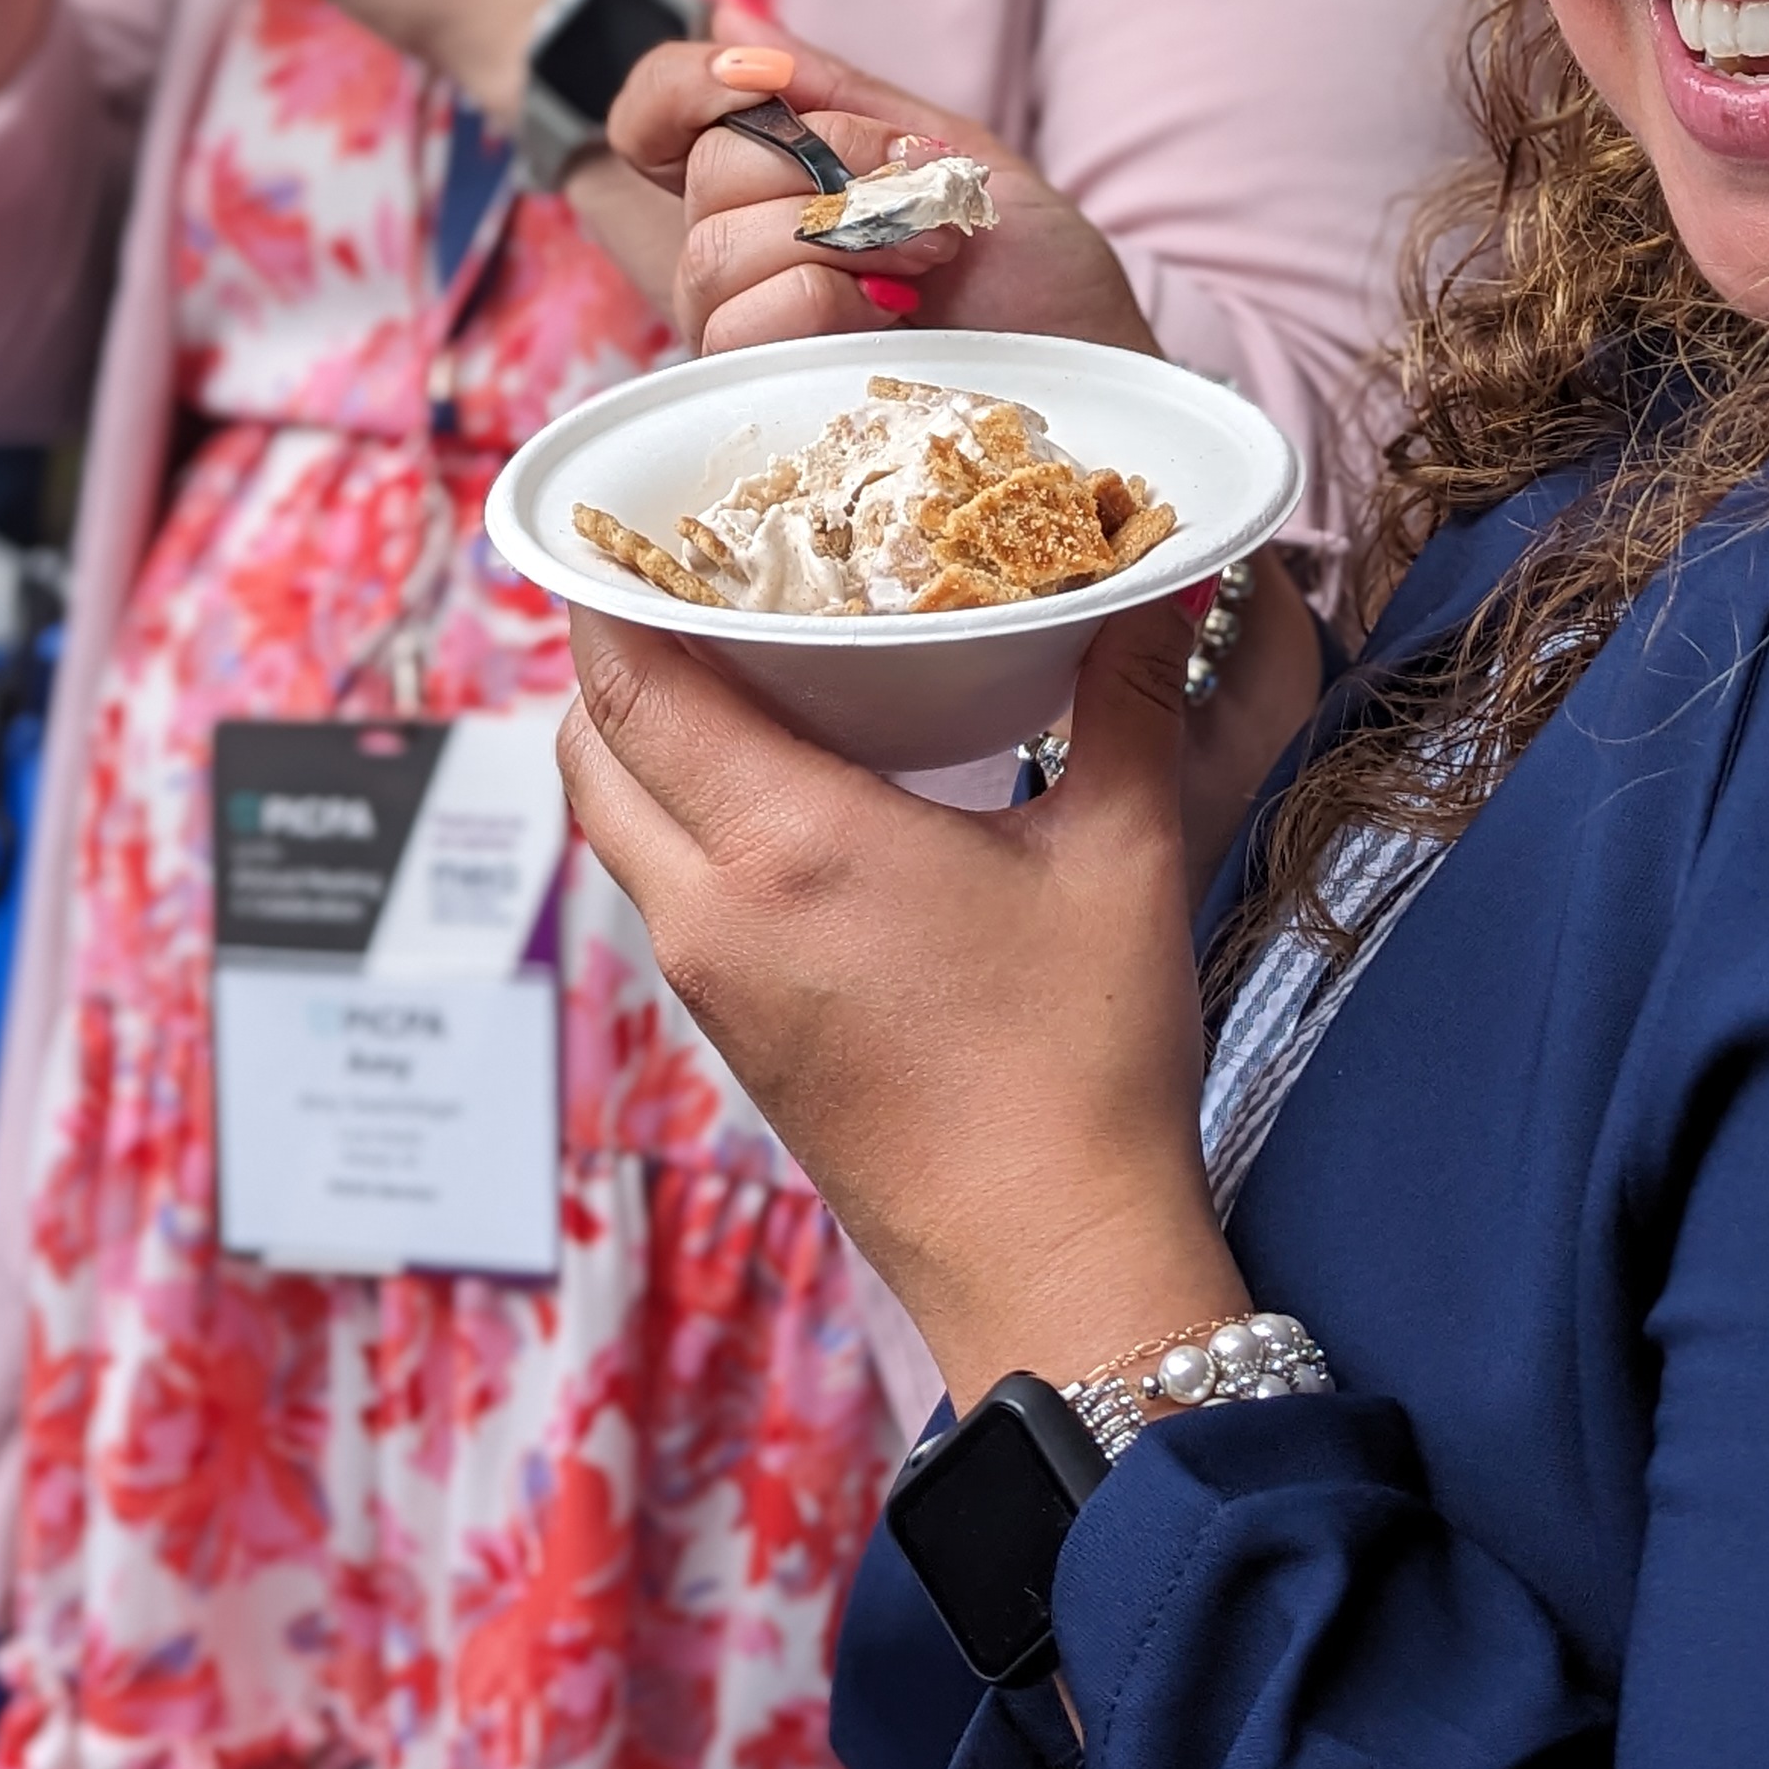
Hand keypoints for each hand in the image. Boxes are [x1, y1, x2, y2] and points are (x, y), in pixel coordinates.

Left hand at [558, 600, 1240, 1410]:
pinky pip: (656, 883)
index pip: (631, 682)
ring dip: (633, 730)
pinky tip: (760, 776)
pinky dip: (670, 807)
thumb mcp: (1123, 851)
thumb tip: (1177, 573)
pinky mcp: (733, 1029)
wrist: (1050, 1262)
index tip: (627, 507)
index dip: (605, 582)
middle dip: (608, 643)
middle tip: (680, 563)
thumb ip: (1131, 696)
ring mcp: (711, 979)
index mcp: (787, 846)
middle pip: (591, 743)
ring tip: (716, 652)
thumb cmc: (1083, 1064)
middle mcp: (714, 909)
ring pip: (612, 820)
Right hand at [610, 34, 1160, 358]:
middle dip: (828, 165)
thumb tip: (730, 14)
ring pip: (716, 248)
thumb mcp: (955, 158)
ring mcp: (746, 341)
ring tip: (926, 266)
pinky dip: (828, 299)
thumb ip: (842, 98)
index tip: (756, 81)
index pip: (655, 121)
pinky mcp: (764, 404)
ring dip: (842, 236)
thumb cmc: (1042, 283)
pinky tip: (892, 325)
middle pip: (708, 170)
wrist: (1099, 380)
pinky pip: (743, 319)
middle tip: (924, 206)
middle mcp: (742, 268)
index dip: (676, 87)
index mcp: (778, 197)